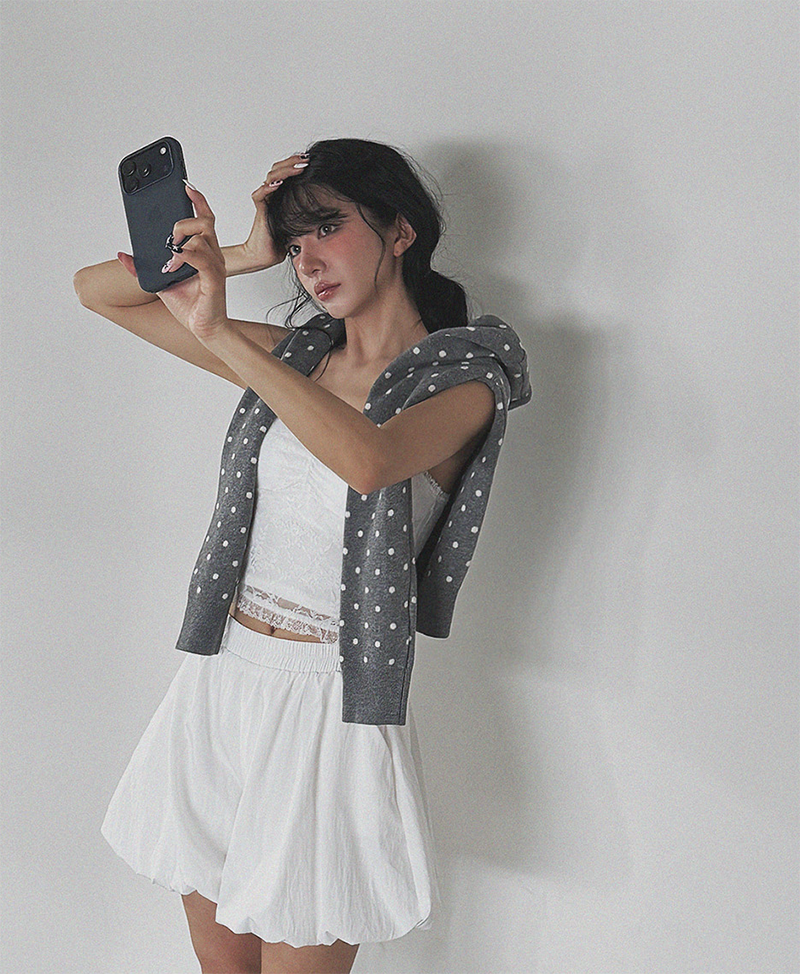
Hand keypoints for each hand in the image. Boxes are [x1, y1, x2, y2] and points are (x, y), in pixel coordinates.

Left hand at [155, 184, 229, 343]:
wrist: (204, 329)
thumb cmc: (191, 305)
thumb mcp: (160, 282)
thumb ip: (143, 267)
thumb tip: (123, 255)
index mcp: (203, 252)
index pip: (204, 218)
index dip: (197, 200)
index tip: (184, 186)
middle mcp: (212, 255)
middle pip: (205, 221)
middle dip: (183, 221)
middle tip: (169, 236)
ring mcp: (214, 267)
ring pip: (201, 237)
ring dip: (180, 241)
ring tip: (169, 257)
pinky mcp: (213, 280)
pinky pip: (201, 258)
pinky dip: (184, 257)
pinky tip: (173, 264)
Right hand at [241, 152, 309, 268]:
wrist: (265, 255)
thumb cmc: (283, 241)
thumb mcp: (301, 222)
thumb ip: (308, 211)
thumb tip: (331, 206)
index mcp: (280, 194)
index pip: (285, 171)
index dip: (295, 164)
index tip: (311, 161)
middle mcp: (271, 194)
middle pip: (277, 169)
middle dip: (292, 162)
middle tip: (306, 159)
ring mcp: (265, 201)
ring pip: (270, 177)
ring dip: (284, 171)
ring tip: (298, 168)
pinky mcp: (260, 211)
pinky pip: (260, 195)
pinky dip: (268, 188)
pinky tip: (278, 184)